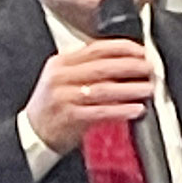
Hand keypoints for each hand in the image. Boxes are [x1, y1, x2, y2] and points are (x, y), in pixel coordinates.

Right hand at [23, 39, 153, 154]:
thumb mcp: (62, 79)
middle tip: (149, 69)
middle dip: (130, 66)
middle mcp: (61, 77)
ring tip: (148, 89)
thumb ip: (85, 67)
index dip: (121, 48)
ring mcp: (64, 97)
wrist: (32, 134)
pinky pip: (101, 112)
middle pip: (102, 67)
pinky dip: (121, 110)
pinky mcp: (70, 117)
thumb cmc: (53, 107)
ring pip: (104, 89)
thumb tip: (122, 60)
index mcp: (61, 63)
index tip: (140, 51)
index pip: (95, 48)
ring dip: (130, 89)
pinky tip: (135, 110)